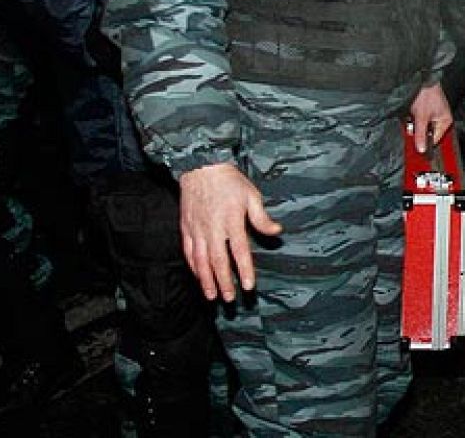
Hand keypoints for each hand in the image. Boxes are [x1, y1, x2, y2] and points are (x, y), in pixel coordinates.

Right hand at [177, 162, 283, 301]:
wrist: (201, 166)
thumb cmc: (230, 181)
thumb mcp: (251, 195)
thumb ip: (262, 217)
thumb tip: (278, 231)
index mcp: (231, 220)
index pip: (239, 251)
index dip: (244, 270)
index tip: (248, 286)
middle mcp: (213, 228)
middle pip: (218, 260)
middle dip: (224, 281)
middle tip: (229, 298)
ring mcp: (197, 229)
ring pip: (201, 260)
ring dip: (206, 279)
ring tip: (211, 295)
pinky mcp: (186, 228)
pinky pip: (188, 251)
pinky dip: (193, 266)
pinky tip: (198, 276)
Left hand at [409, 82, 452, 152]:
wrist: (421, 79)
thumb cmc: (427, 94)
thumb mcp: (422, 117)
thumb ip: (421, 134)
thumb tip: (421, 148)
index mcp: (445, 121)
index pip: (435, 139)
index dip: (425, 142)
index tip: (416, 145)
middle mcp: (440, 118)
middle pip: (428, 133)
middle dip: (418, 131)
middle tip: (412, 127)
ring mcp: (433, 113)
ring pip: (422, 126)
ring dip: (415, 124)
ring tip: (412, 116)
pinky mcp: (426, 109)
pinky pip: (419, 119)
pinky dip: (414, 118)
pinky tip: (411, 113)